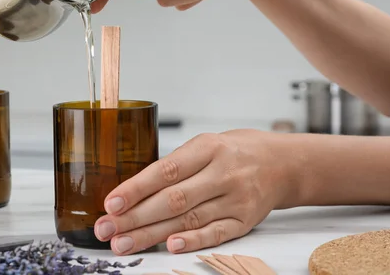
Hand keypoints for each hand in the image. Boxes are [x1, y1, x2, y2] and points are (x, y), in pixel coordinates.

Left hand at [93, 130, 295, 254]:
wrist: (282, 163)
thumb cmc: (235, 151)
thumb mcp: (206, 143)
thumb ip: (175, 165)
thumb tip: (134, 192)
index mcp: (208, 147)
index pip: (166, 170)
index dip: (136, 188)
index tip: (111, 203)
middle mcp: (223, 173)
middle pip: (173, 199)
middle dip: (135, 217)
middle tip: (106, 229)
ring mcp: (236, 199)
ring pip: (188, 220)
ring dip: (152, 235)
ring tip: (124, 244)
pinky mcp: (245, 221)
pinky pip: (215, 234)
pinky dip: (192, 242)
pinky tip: (169, 246)